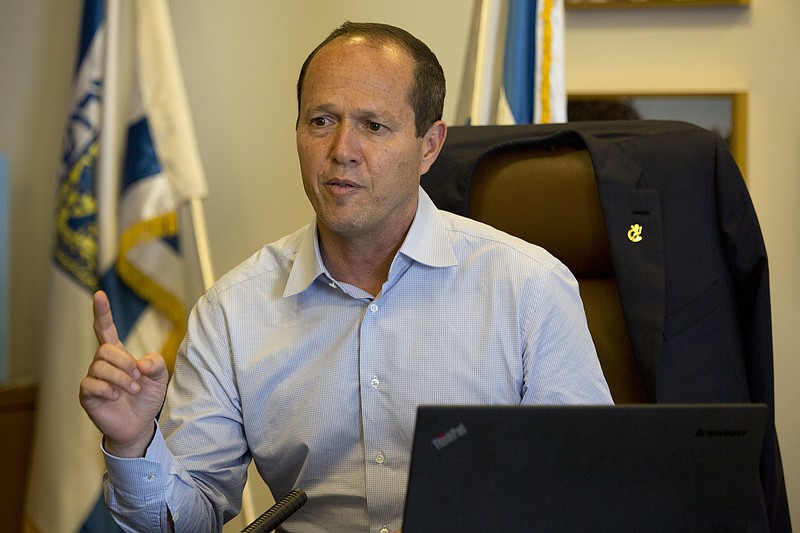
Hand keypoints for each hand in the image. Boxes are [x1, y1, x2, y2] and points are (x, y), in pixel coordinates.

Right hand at [79, 290, 169, 456]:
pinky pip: (91, 384)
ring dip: (121, 379)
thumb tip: (140, 363)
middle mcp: (102, 363)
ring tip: (133, 390)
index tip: (99, 294)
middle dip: (125, 362)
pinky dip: (109, 390)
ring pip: (100, 367)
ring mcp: (93, 378)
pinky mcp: (87, 394)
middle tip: (138, 378)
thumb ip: (156, 364)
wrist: (139, 425)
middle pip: (106, 349)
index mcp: (118, 354)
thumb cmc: (146, 398)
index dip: (101, 312)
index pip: (105, 328)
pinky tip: (116, 397)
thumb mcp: (159, 378)